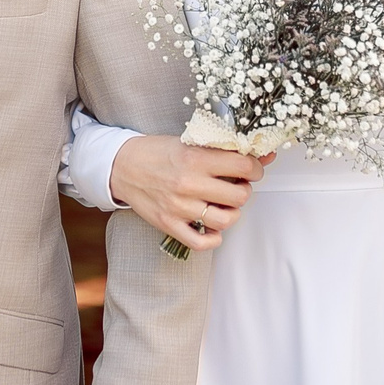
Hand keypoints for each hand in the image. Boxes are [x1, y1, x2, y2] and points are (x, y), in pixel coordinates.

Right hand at [109, 136, 265, 251]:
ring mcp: (179, 207)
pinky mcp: (169, 224)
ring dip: (232, 212)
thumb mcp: (189, 142)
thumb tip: (261, 154)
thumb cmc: (156, 153)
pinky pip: (201, 242)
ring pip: (226, 219)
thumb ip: (223, 150)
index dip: (255, 168)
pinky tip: (212, 227)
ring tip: (226, 204)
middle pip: (239, 195)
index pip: (243, 166)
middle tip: (237, 185)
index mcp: (194, 158)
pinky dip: (213, 238)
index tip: (253, 169)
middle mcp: (188, 184)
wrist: (122, 165)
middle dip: (244, 190)